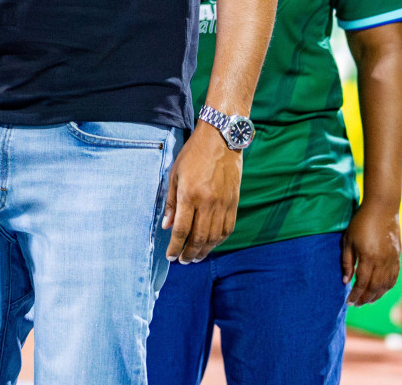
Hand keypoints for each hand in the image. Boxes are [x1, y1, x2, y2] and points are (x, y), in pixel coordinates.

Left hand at [163, 128, 240, 263]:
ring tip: (195, 258)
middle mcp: (207, 203)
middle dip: (189, 253)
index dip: (175, 247)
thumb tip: (167, 226)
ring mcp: (223, 204)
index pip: (182, 230)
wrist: (221, 141)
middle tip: (183, 261)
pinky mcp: (234, 203)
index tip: (171, 257)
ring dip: (204, 251)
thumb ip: (171, 202)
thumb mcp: (174, 175)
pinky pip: (227, 228)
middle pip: (198, 238)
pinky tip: (211, 245)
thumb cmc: (193, 155)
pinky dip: (219, 241)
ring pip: (214, 237)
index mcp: (189, 195)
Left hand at [341, 202, 401, 304]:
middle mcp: (383, 262)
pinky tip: (381, 291)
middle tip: (357, 304)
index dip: (355, 295)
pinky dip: (387, 287)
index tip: (349, 302)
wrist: (382, 209)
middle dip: (365, 298)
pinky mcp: (398, 257)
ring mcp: (392, 260)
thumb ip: (347, 262)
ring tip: (367, 301)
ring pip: (386, 285)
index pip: (362, 283)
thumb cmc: (361, 222)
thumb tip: (345, 281)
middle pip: (375, 287)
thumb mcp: (348, 240)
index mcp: (368, 257)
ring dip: (377, 295)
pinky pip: (394, 278)